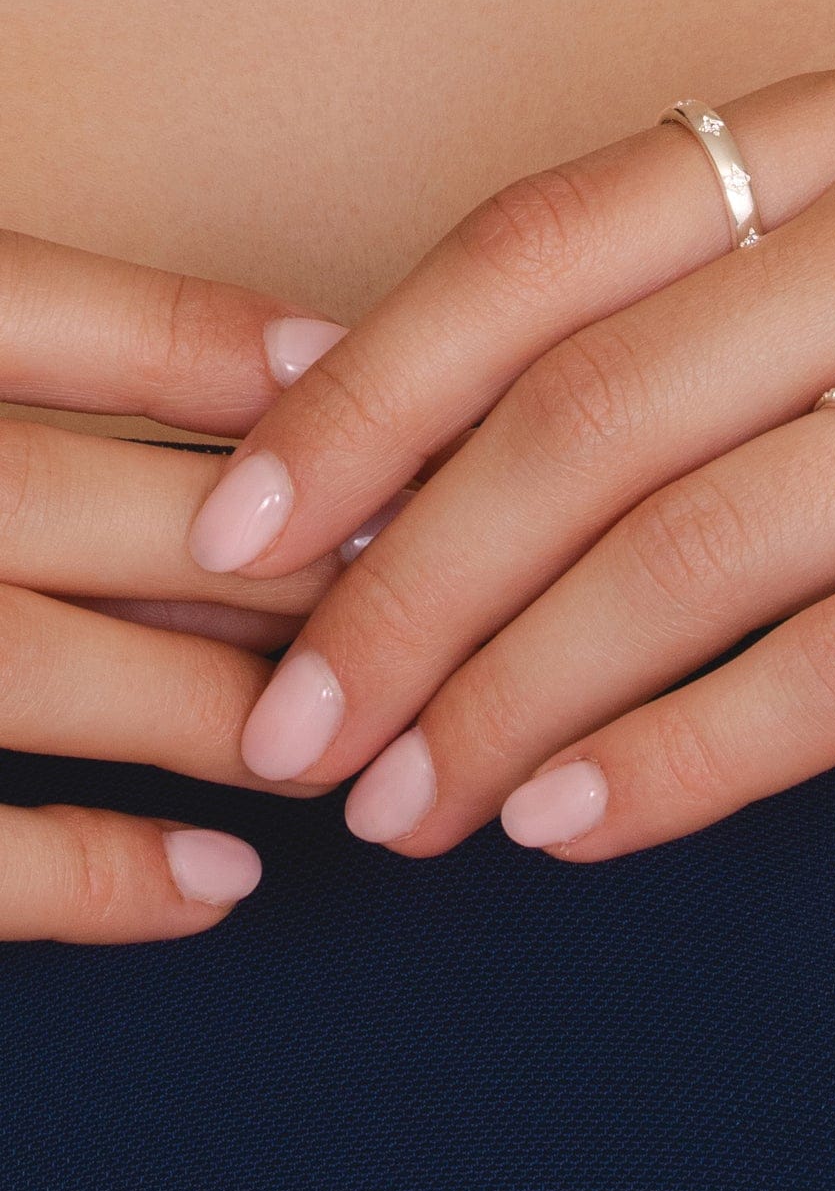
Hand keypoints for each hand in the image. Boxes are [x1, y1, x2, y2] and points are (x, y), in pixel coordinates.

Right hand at [0, 232, 342, 939]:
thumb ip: (30, 327)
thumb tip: (295, 354)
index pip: (27, 313)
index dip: (208, 347)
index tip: (360, 375)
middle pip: (72, 497)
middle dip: (268, 542)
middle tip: (437, 566)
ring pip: (39, 668)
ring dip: (215, 699)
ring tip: (360, 721)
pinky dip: (97, 874)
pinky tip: (225, 878)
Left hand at [192, 40, 834, 855]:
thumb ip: (760, 324)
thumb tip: (475, 460)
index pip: (550, 245)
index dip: (365, 396)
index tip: (247, 536)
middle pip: (598, 403)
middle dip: (407, 581)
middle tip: (304, 725)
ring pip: (709, 537)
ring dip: (523, 689)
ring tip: (419, 805)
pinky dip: (698, 753)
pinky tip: (588, 822)